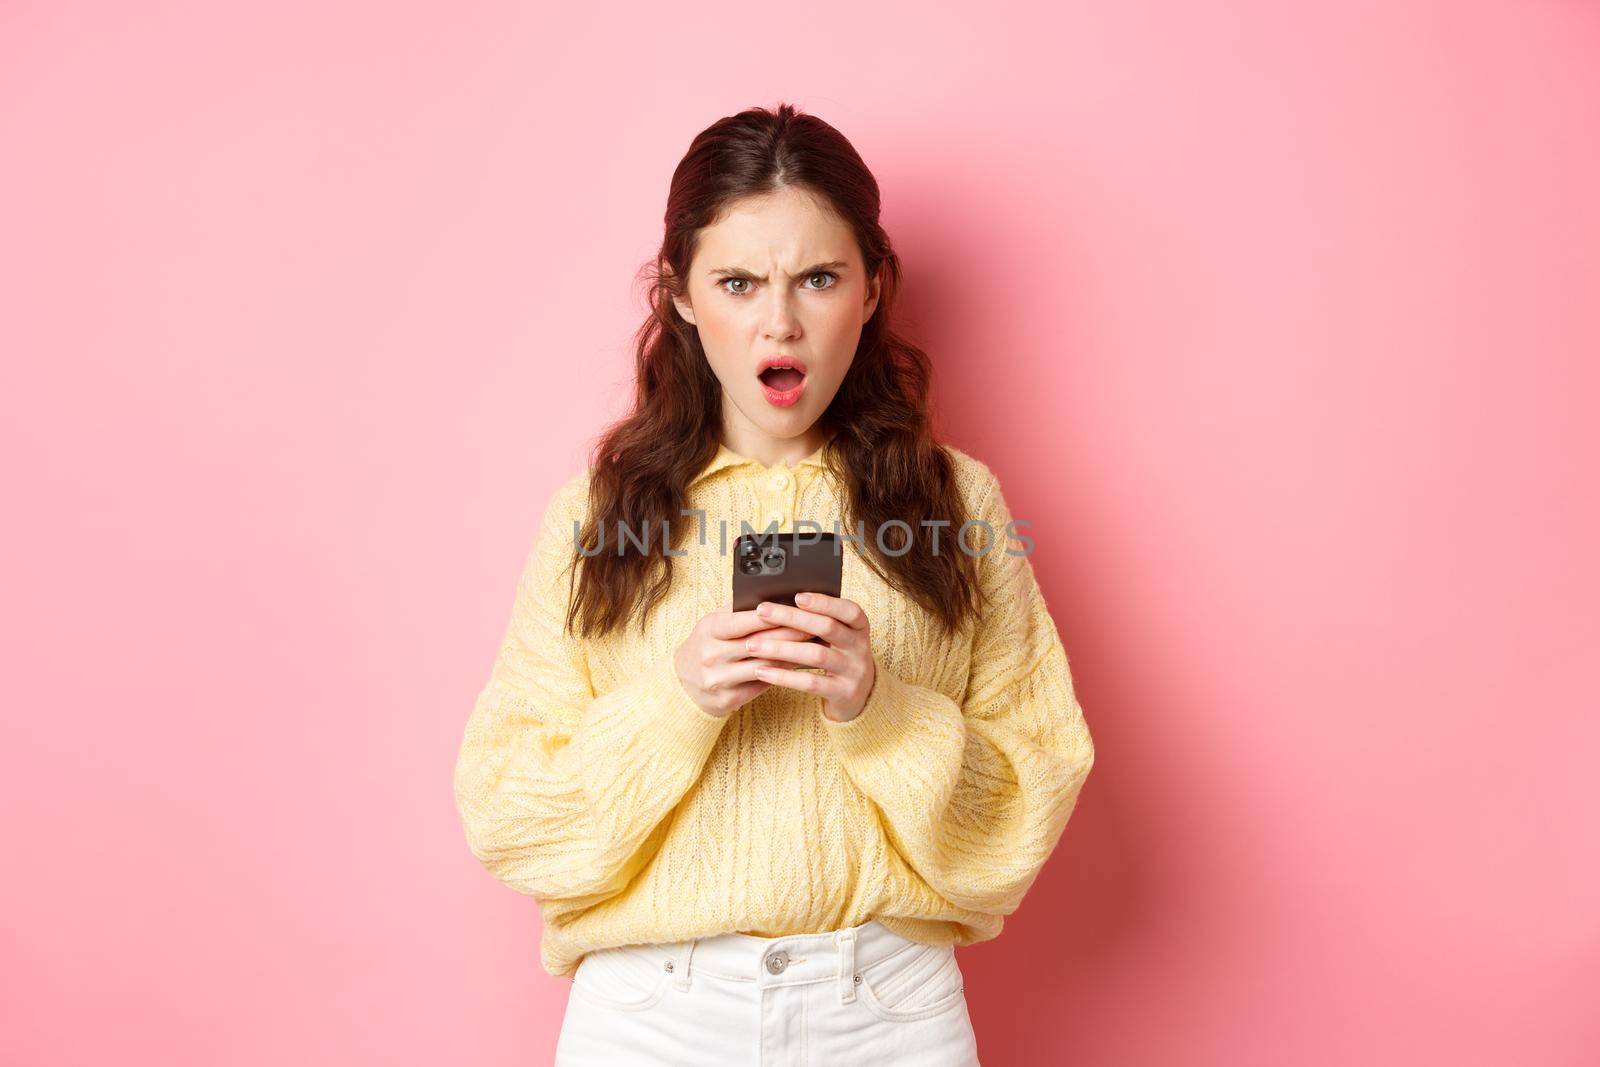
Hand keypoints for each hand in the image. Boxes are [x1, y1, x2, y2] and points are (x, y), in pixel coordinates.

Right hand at [673, 599, 813, 717]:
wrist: (683, 685)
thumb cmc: (707, 645)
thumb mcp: (713, 623)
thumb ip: (738, 610)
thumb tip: (772, 594)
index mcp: (709, 629)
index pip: (744, 621)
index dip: (773, 616)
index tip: (798, 609)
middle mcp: (712, 655)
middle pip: (759, 644)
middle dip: (791, 634)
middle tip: (816, 627)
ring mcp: (719, 679)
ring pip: (764, 666)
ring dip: (792, 656)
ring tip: (813, 647)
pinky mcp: (728, 699)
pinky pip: (762, 684)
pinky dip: (783, 674)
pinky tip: (799, 666)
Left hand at [744, 592, 875, 722]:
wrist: (860, 695)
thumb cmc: (838, 656)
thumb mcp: (837, 637)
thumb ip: (818, 621)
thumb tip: (778, 603)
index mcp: (859, 628)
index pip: (849, 610)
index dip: (825, 602)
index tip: (797, 596)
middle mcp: (860, 647)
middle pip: (827, 627)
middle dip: (792, 618)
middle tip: (762, 611)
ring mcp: (854, 671)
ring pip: (816, 655)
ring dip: (781, 648)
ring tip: (753, 645)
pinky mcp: (843, 693)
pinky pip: (810, 682)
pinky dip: (784, 676)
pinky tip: (762, 671)